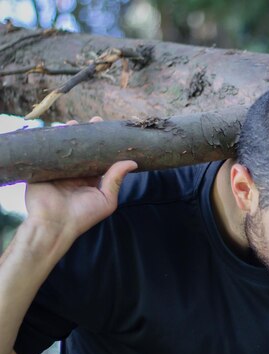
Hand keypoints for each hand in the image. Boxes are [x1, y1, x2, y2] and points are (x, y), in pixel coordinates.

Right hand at [24, 117, 136, 238]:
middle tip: (95, 121)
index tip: (110, 131)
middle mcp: (74, 174)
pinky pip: (48, 152)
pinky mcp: (43, 169)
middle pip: (82, 150)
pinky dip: (53, 141)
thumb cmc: (83, 217)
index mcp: (90, 180)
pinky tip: (59, 129)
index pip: (98, 158)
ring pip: (65, 148)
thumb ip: (116, 180)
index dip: (104, 145)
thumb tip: (132, 162)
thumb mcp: (106, 200)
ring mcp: (58, 171)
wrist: (55, 225)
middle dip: (88, 135)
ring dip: (70, 134)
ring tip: (76, 122)